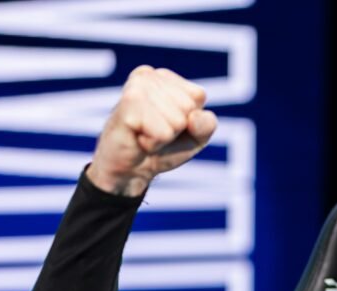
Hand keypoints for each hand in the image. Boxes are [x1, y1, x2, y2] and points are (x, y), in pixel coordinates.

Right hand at [87, 66, 217, 195]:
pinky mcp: (129, 103)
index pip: (198, 96)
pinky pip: (163, 132)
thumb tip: (194, 117)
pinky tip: (138, 138)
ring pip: (177, 120)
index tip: (168, 125)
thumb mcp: (196, 137)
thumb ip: (207, 124)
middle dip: (176, 129)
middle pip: (188, 107)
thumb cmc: (162, 148)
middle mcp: (148, 75)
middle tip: (155, 132)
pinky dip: (154, 143)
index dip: (190, 120)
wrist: (130, 169)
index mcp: (164, 77)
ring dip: (163, 137)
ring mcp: (137, 87)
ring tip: (146, 135)